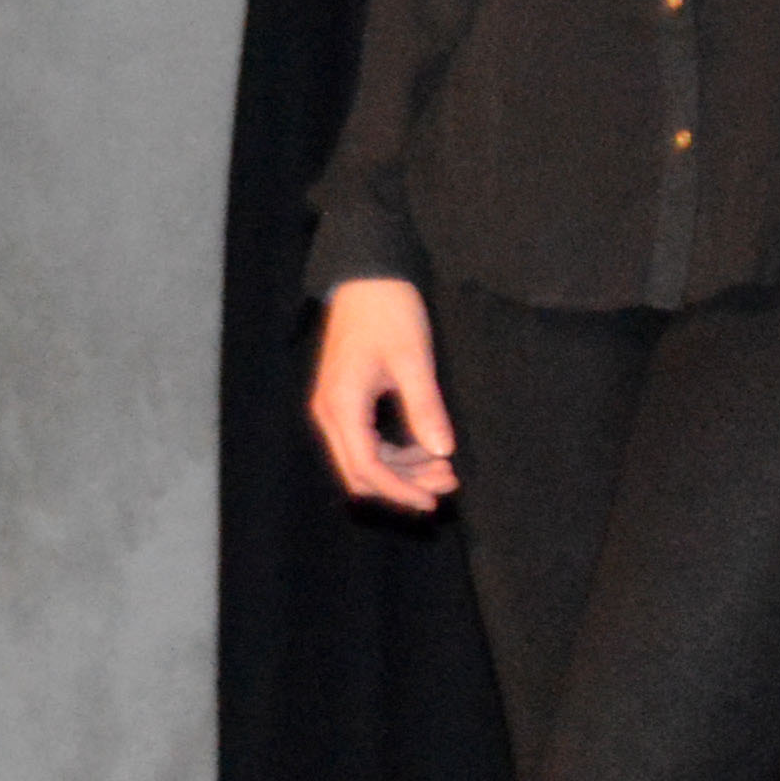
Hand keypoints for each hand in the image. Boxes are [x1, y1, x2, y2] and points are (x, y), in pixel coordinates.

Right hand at [308, 279, 457, 509]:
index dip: (399, 490)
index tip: (432, 502)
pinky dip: (394, 452)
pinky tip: (425, 448)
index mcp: (341, 405)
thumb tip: (442, 451)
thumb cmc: (390, 312)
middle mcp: (330, 413)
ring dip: (402, 469)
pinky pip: (366, 442)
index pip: (366, 466)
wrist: (367, 278)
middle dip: (404, 482)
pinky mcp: (345, 401)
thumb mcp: (414, 360)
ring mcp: (335, 408)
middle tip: (449, 481)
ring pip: (364, 458)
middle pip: (361, 470)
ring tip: (445, 468)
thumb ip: (426, 407)